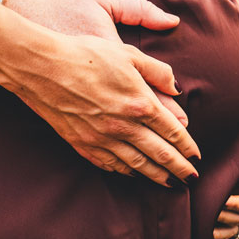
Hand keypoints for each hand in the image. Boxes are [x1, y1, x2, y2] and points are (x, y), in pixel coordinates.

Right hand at [0, 0, 198, 185]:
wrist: (41, 66)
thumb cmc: (86, 54)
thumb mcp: (129, 54)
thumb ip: (158, 72)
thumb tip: (177, 88)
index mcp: (140, 103)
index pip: (173, 132)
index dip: (187, 147)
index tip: (197, 157)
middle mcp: (124, 126)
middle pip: (160, 155)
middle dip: (179, 170)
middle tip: (192, 180)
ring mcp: (102, 138)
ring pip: (137, 165)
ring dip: (157, 176)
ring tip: (170, 184)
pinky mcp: (82, 143)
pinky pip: (110, 164)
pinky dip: (126, 172)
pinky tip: (133, 174)